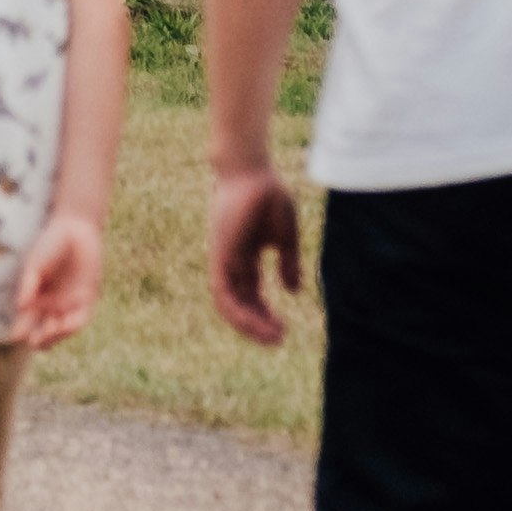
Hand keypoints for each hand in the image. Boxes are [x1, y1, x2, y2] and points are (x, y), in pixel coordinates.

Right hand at [9, 213, 106, 350]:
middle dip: (38, 340)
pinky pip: (79, 319)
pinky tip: (64, 324)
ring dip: (54, 336)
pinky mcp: (86, 300)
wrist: (75, 229)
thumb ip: (28, 284)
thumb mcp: (35, 263)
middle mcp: (49, 306)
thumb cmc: (50, 244)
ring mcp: (67, 305)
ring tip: (48, 330)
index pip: (24, 323)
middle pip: (42, 334)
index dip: (20, 332)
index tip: (17, 335)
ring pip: (60, 332)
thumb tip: (20, 307)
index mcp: (32, 299)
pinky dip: (71, 326)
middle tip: (34, 339)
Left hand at [208, 166, 303, 347]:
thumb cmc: (268, 195)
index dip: (265, 316)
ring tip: (272, 336)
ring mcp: (223, 260)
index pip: (251, 296)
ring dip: (248, 324)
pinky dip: (236, 310)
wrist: (252, 170)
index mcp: (245, 258)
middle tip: (278, 340)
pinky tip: (254, 322)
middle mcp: (231, 263)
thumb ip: (287, 263)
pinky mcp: (218, 256)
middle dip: (258, 325)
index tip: (283, 330)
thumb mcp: (285, 236)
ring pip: (228, 305)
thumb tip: (292, 291)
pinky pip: (221, 292)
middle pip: (240, 304)